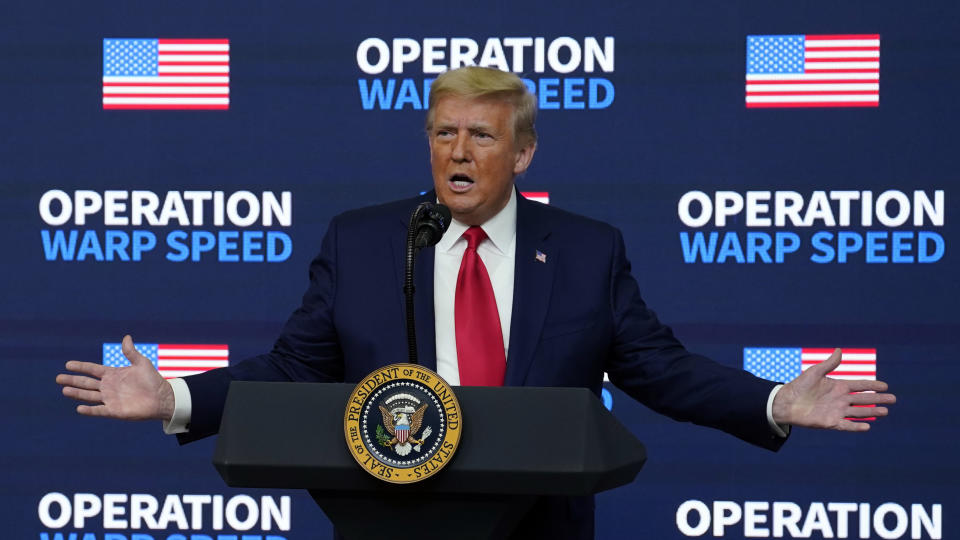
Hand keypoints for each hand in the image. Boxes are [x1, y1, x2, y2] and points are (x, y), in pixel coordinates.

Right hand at [56, 335, 174, 420]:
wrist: (162, 397)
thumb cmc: (153, 380)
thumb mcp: (141, 363)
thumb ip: (131, 352)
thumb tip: (126, 337)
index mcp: (113, 374)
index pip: (92, 370)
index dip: (81, 367)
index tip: (68, 364)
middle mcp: (108, 387)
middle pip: (86, 383)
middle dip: (73, 380)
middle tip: (58, 378)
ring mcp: (110, 399)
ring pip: (89, 396)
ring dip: (77, 394)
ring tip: (64, 390)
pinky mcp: (114, 411)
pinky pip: (99, 411)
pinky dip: (90, 410)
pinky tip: (79, 408)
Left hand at [772, 348, 895, 431]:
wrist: (785, 402)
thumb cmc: (799, 386)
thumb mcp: (815, 372)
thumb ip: (829, 363)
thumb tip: (839, 350)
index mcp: (838, 386)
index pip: (860, 385)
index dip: (873, 386)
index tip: (886, 386)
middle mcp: (841, 399)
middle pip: (864, 399)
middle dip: (878, 399)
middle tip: (893, 399)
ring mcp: (837, 411)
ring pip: (859, 412)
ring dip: (872, 412)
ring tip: (885, 412)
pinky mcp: (831, 422)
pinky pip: (847, 425)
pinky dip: (856, 427)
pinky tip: (868, 427)